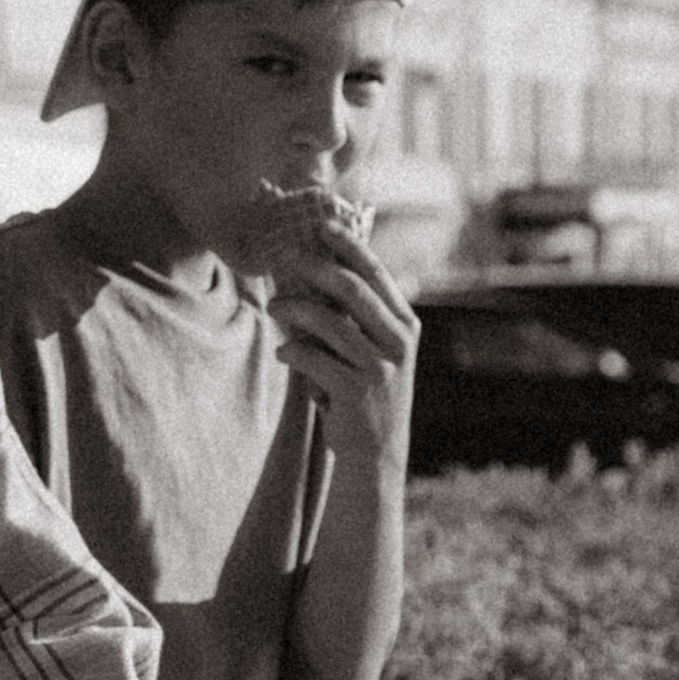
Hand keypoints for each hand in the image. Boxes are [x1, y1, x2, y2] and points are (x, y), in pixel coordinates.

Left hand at [265, 234, 418, 459]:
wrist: (375, 455)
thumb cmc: (366, 395)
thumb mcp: (373, 353)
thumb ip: (355, 320)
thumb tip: (315, 273)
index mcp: (405, 325)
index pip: (376, 275)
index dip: (349, 246)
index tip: (321, 225)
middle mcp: (398, 343)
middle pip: (353, 290)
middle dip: (315, 268)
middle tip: (286, 258)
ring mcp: (379, 368)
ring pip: (329, 322)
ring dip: (294, 308)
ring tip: (273, 305)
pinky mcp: (356, 391)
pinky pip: (314, 358)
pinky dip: (293, 350)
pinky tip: (284, 351)